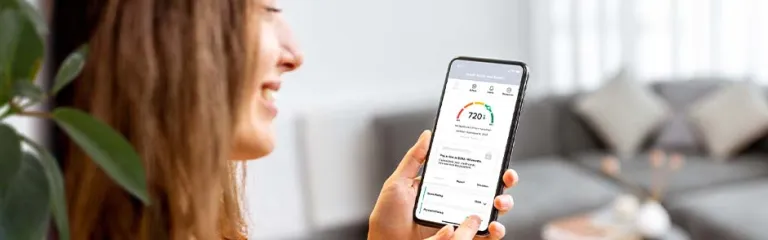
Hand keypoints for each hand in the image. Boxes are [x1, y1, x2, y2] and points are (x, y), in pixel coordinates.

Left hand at [369, 130, 519, 239]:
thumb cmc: (388, 217)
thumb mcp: (398, 183)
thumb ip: (413, 159)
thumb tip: (427, 135)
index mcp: (444, 186)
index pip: (471, 172)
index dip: (488, 164)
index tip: (497, 155)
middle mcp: (456, 202)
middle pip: (489, 189)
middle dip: (505, 182)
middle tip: (506, 177)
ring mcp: (461, 222)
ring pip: (493, 212)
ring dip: (504, 204)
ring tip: (499, 202)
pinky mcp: (463, 239)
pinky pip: (485, 236)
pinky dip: (495, 232)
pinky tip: (493, 226)